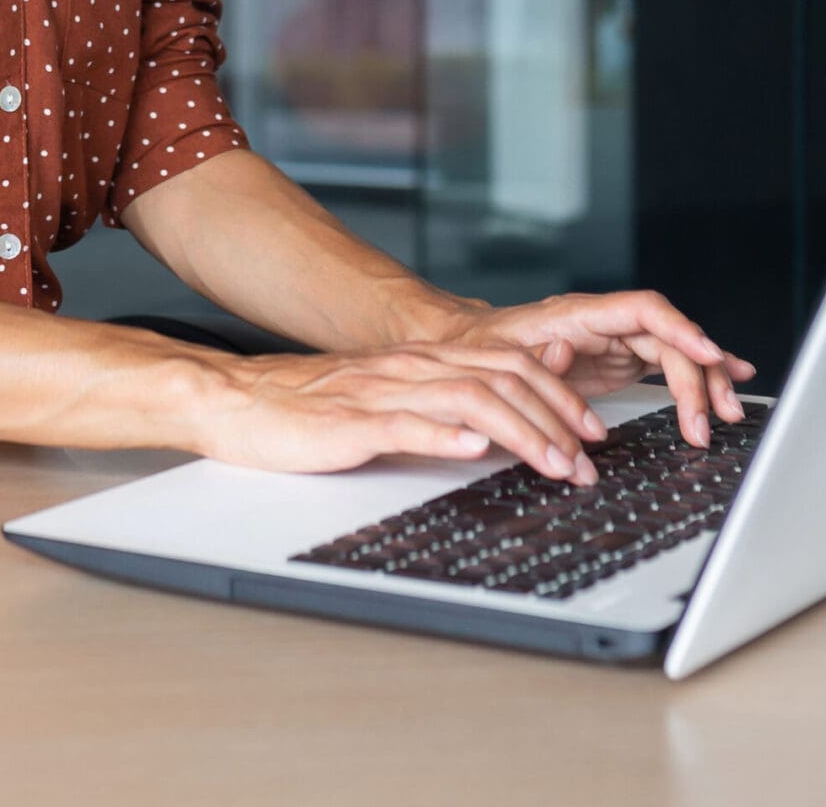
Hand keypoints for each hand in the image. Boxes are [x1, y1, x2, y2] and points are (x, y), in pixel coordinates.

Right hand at [183, 343, 612, 484]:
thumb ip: (433, 411)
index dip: (558, 396)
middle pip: (502, 378)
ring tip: (555, 463)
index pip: (507, 366)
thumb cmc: (303, 411)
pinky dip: (443, 433)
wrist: (234, 400)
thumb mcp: (383, 405)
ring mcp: (380, 393)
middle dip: (556, 418)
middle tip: (589, 458)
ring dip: (521, 432)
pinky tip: (471, 447)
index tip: (591, 432)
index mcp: (419, 363)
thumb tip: (492, 433)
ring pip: (468, 398)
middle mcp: (408, 369)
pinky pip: (403, 422)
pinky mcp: (348, 423)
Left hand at [438, 290, 756, 446]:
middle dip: (697, 377)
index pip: (642, 311)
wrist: (469, 348)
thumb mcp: (497, 359)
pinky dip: (699, 375)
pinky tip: (731, 378)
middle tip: (709, 422)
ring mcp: (616, 341)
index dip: (679, 330)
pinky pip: (669, 365)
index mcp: (578, 314)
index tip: (708, 354)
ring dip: (706, 383)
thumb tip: (567, 354)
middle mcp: (605, 323)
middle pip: (668, 340)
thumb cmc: (482, 351)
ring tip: (729, 414)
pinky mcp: (621, 360)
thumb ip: (535, 358)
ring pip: (676, 354)